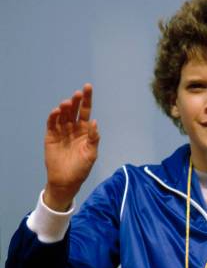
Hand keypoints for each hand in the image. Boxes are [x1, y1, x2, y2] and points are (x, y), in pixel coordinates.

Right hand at [44, 84, 98, 210]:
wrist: (66, 181)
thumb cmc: (81, 168)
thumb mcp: (91, 154)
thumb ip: (93, 138)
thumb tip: (95, 122)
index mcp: (85, 130)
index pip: (86, 111)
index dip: (87, 99)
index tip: (88, 87)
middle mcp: (73, 128)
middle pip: (74, 110)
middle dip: (76, 101)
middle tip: (78, 94)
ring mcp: (62, 131)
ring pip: (63, 115)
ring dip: (65, 107)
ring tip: (67, 103)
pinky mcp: (51, 136)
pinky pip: (52, 123)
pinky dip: (53, 116)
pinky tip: (57, 111)